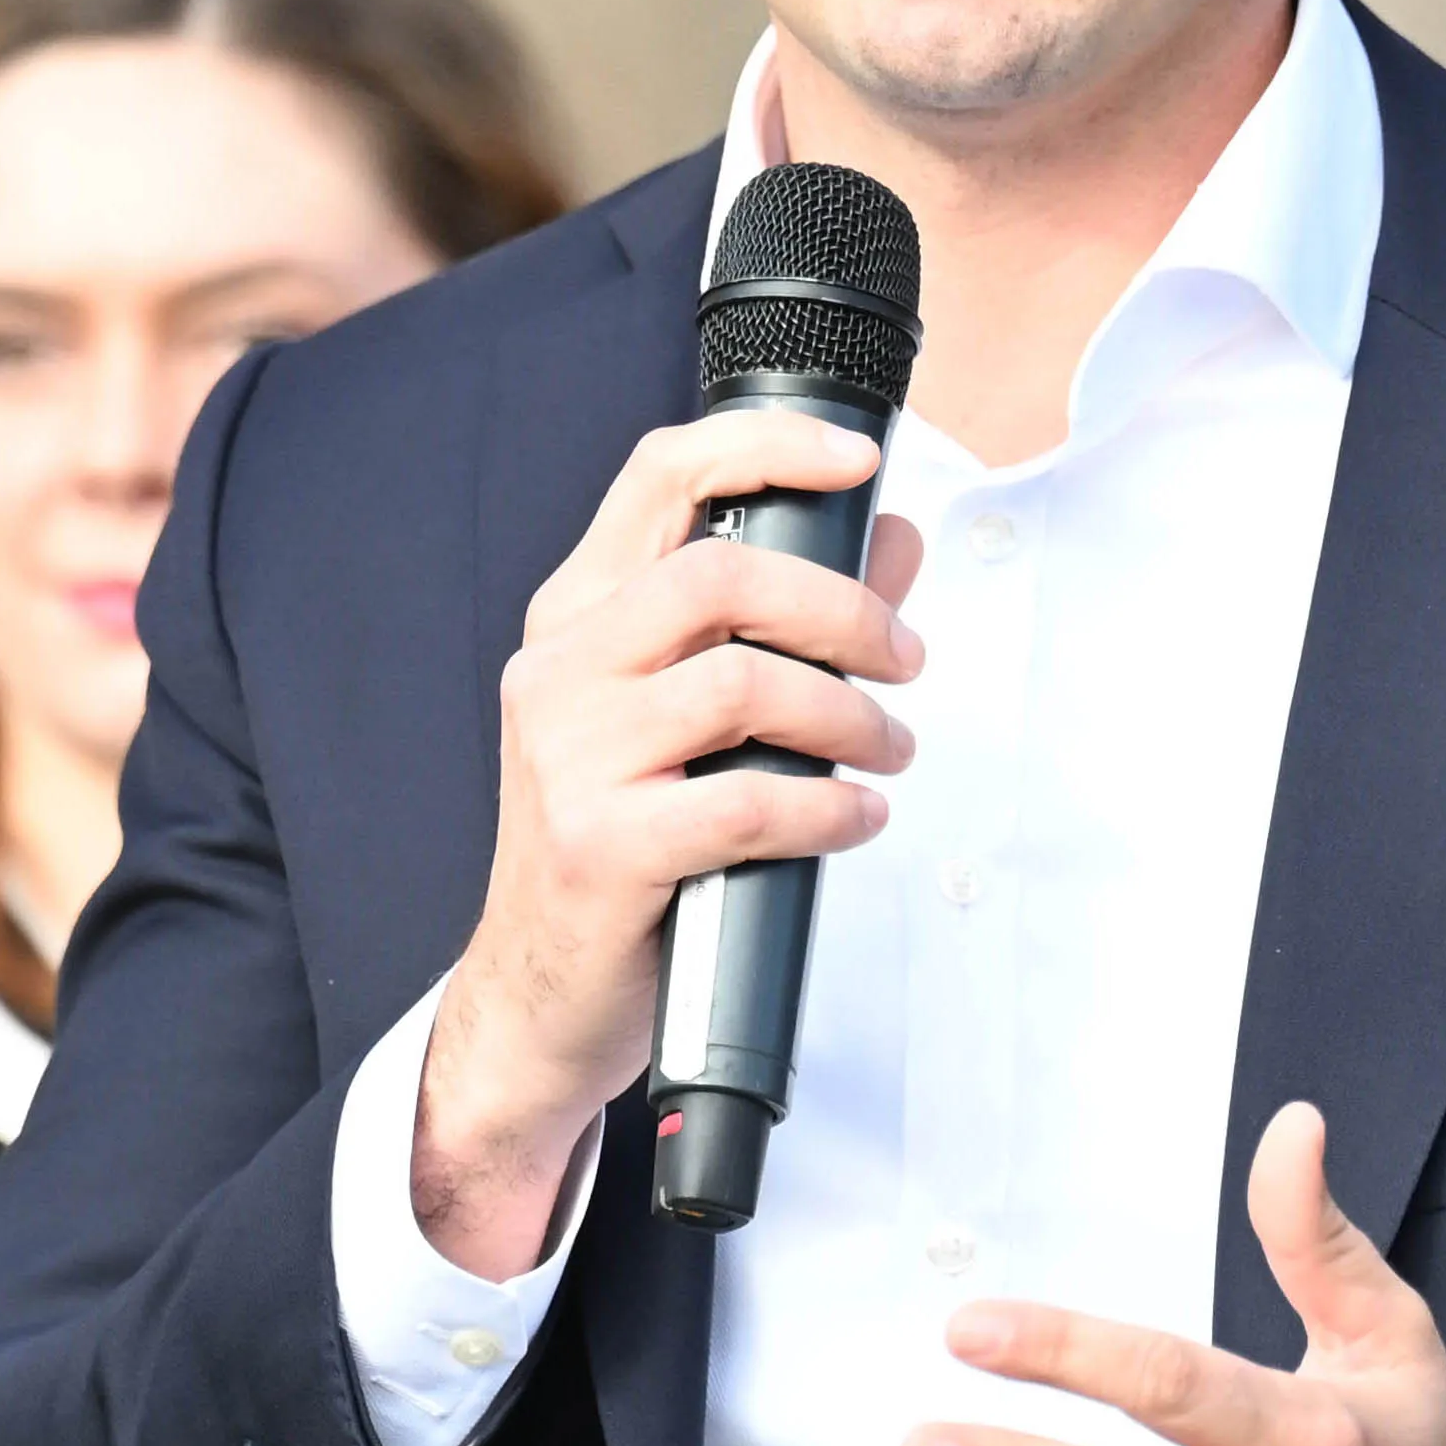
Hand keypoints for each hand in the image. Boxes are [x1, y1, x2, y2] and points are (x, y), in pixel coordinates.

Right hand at [414, 412, 923, 1277]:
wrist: (540, 1000)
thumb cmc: (631, 844)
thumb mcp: (696, 722)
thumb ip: (790, 626)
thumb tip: (893, 539)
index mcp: (578, 617)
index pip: (658, 475)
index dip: (763, 444)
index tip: (858, 458)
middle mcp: (560, 670)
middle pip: (720, 575)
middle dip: (842, 610)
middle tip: (906, 659)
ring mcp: (568, 757)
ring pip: (741, 686)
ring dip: (849, 718)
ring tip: (888, 752)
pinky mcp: (597, 846)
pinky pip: (746, 803)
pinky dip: (827, 809)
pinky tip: (854, 821)